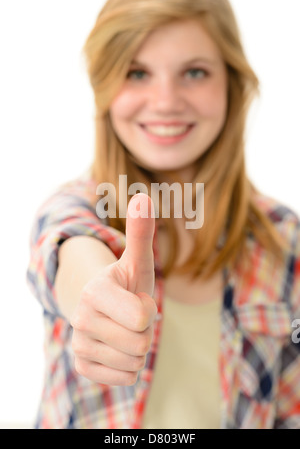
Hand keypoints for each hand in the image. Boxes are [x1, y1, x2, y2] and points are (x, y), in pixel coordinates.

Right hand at [70, 193, 156, 385]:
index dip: (149, 310)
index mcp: (96, 291)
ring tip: (125, 331)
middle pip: (141, 343)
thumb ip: (140, 233)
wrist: (106, 308)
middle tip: (132, 318)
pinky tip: (118, 347)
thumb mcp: (137, 261)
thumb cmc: (127, 283)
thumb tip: (142, 197)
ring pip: (135, 363)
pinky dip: (129, 366)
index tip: (138, 300)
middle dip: (145, 331)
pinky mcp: (83, 366)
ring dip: (138, 349)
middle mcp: (81, 319)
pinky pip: (125, 379)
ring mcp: (79, 345)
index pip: (142, 317)